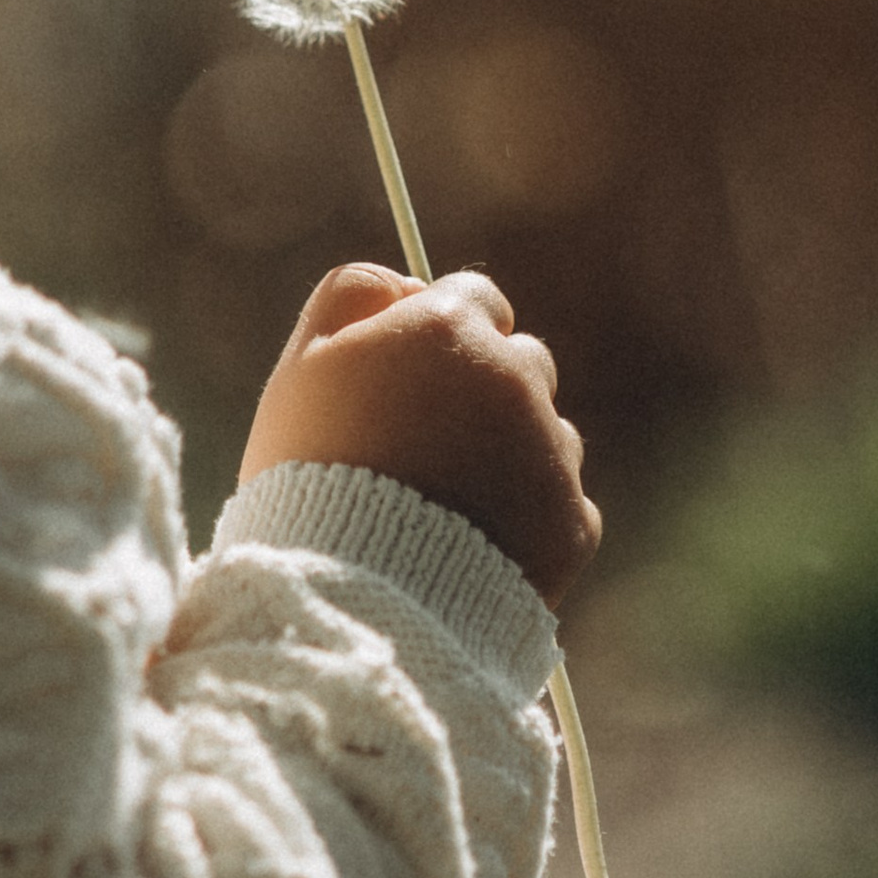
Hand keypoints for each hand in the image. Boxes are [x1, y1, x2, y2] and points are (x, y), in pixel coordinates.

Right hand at [240, 262, 600, 609]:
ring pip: (545, 435)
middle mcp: (515, 378)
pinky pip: (560, 505)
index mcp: (450, 329)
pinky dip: (527, 521)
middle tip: (423, 446)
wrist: (357, 595)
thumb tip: (401, 281)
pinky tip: (472, 547)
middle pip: (520, 362)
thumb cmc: (314, 476)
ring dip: (510, 456)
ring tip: (443, 507)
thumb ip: (349, 297)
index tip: (411, 374)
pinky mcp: (573, 523)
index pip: (474, 298)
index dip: (440, 333)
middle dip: (482, 392)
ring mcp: (552, 452)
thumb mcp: (304, 368)